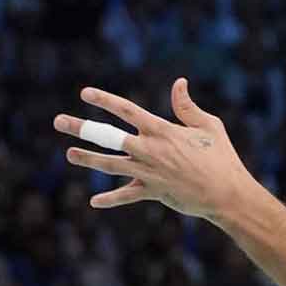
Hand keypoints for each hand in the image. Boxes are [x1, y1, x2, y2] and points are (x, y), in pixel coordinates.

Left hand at [54, 78, 252, 220]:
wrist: (227, 194)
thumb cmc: (221, 157)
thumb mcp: (208, 126)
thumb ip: (187, 106)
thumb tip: (178, 82)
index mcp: (162, 130)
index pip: (127, 110)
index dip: (105, 100)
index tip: (85, 93)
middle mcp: (150, 149)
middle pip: (108, 136)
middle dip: (82, 128)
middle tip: (58, 121)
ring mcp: (148, 172)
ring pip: (110, 165)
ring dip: (87, 159)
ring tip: (69, 154)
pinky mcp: (152, 192)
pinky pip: (127, 196)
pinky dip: (111, 200)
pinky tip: (93, 202)